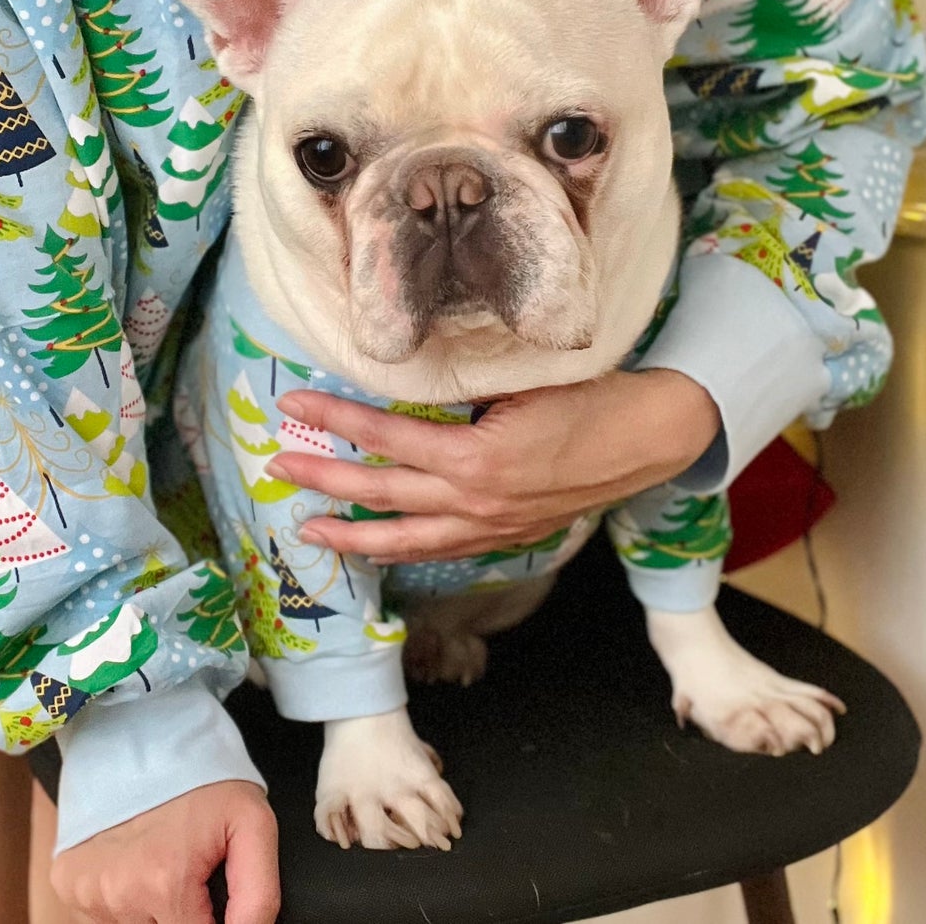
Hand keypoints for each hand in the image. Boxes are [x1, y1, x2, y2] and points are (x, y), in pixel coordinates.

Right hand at [51, 779, 278, 923]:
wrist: (145, 735)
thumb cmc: (201, 779)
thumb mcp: (253, 824)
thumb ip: (259, 896)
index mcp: (165, 885)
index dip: (211, 917)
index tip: (210, 891)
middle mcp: (118, 895)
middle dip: (183, 913)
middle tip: (189, 870)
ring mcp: (87, 892)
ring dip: (152, 909)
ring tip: (163, 862)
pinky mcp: (67, 884)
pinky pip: (103, 916)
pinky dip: (123, 900)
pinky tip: (136, 865)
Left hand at [267, 369, 720, 564]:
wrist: (648, 436)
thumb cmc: (588, 394)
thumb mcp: (519, 380)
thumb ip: (462, 389)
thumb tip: (402, 375)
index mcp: (477, 458)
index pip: (385, 438)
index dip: (335, 420)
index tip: (295, 405)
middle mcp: (476, 501)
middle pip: (382, 494)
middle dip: (324, 480)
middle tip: (277, 465)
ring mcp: (490, 526)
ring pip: (405, 539)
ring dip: (352, 533)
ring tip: (308, 527)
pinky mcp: (506, 535)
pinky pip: (441, 550)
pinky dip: (402, 549)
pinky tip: (376, 545)